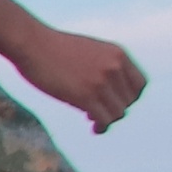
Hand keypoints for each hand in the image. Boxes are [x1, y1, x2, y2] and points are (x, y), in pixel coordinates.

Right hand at [7, 27, 145, 132]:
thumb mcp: (88, 49)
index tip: (115, 102)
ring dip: (107, 119)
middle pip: (129, 101)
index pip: (140, 85)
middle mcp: (114, 68)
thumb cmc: (52, 46)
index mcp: (118, 54)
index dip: (129, 97)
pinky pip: (104, 119)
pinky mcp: (85, 96)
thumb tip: (108, 88)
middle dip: (116, 108)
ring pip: (118, 113)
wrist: (31, 43)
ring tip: (94, 120)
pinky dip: (101, 126)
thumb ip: (103, 64)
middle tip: (99, 111)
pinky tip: (93, 127)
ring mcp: (100, 83)